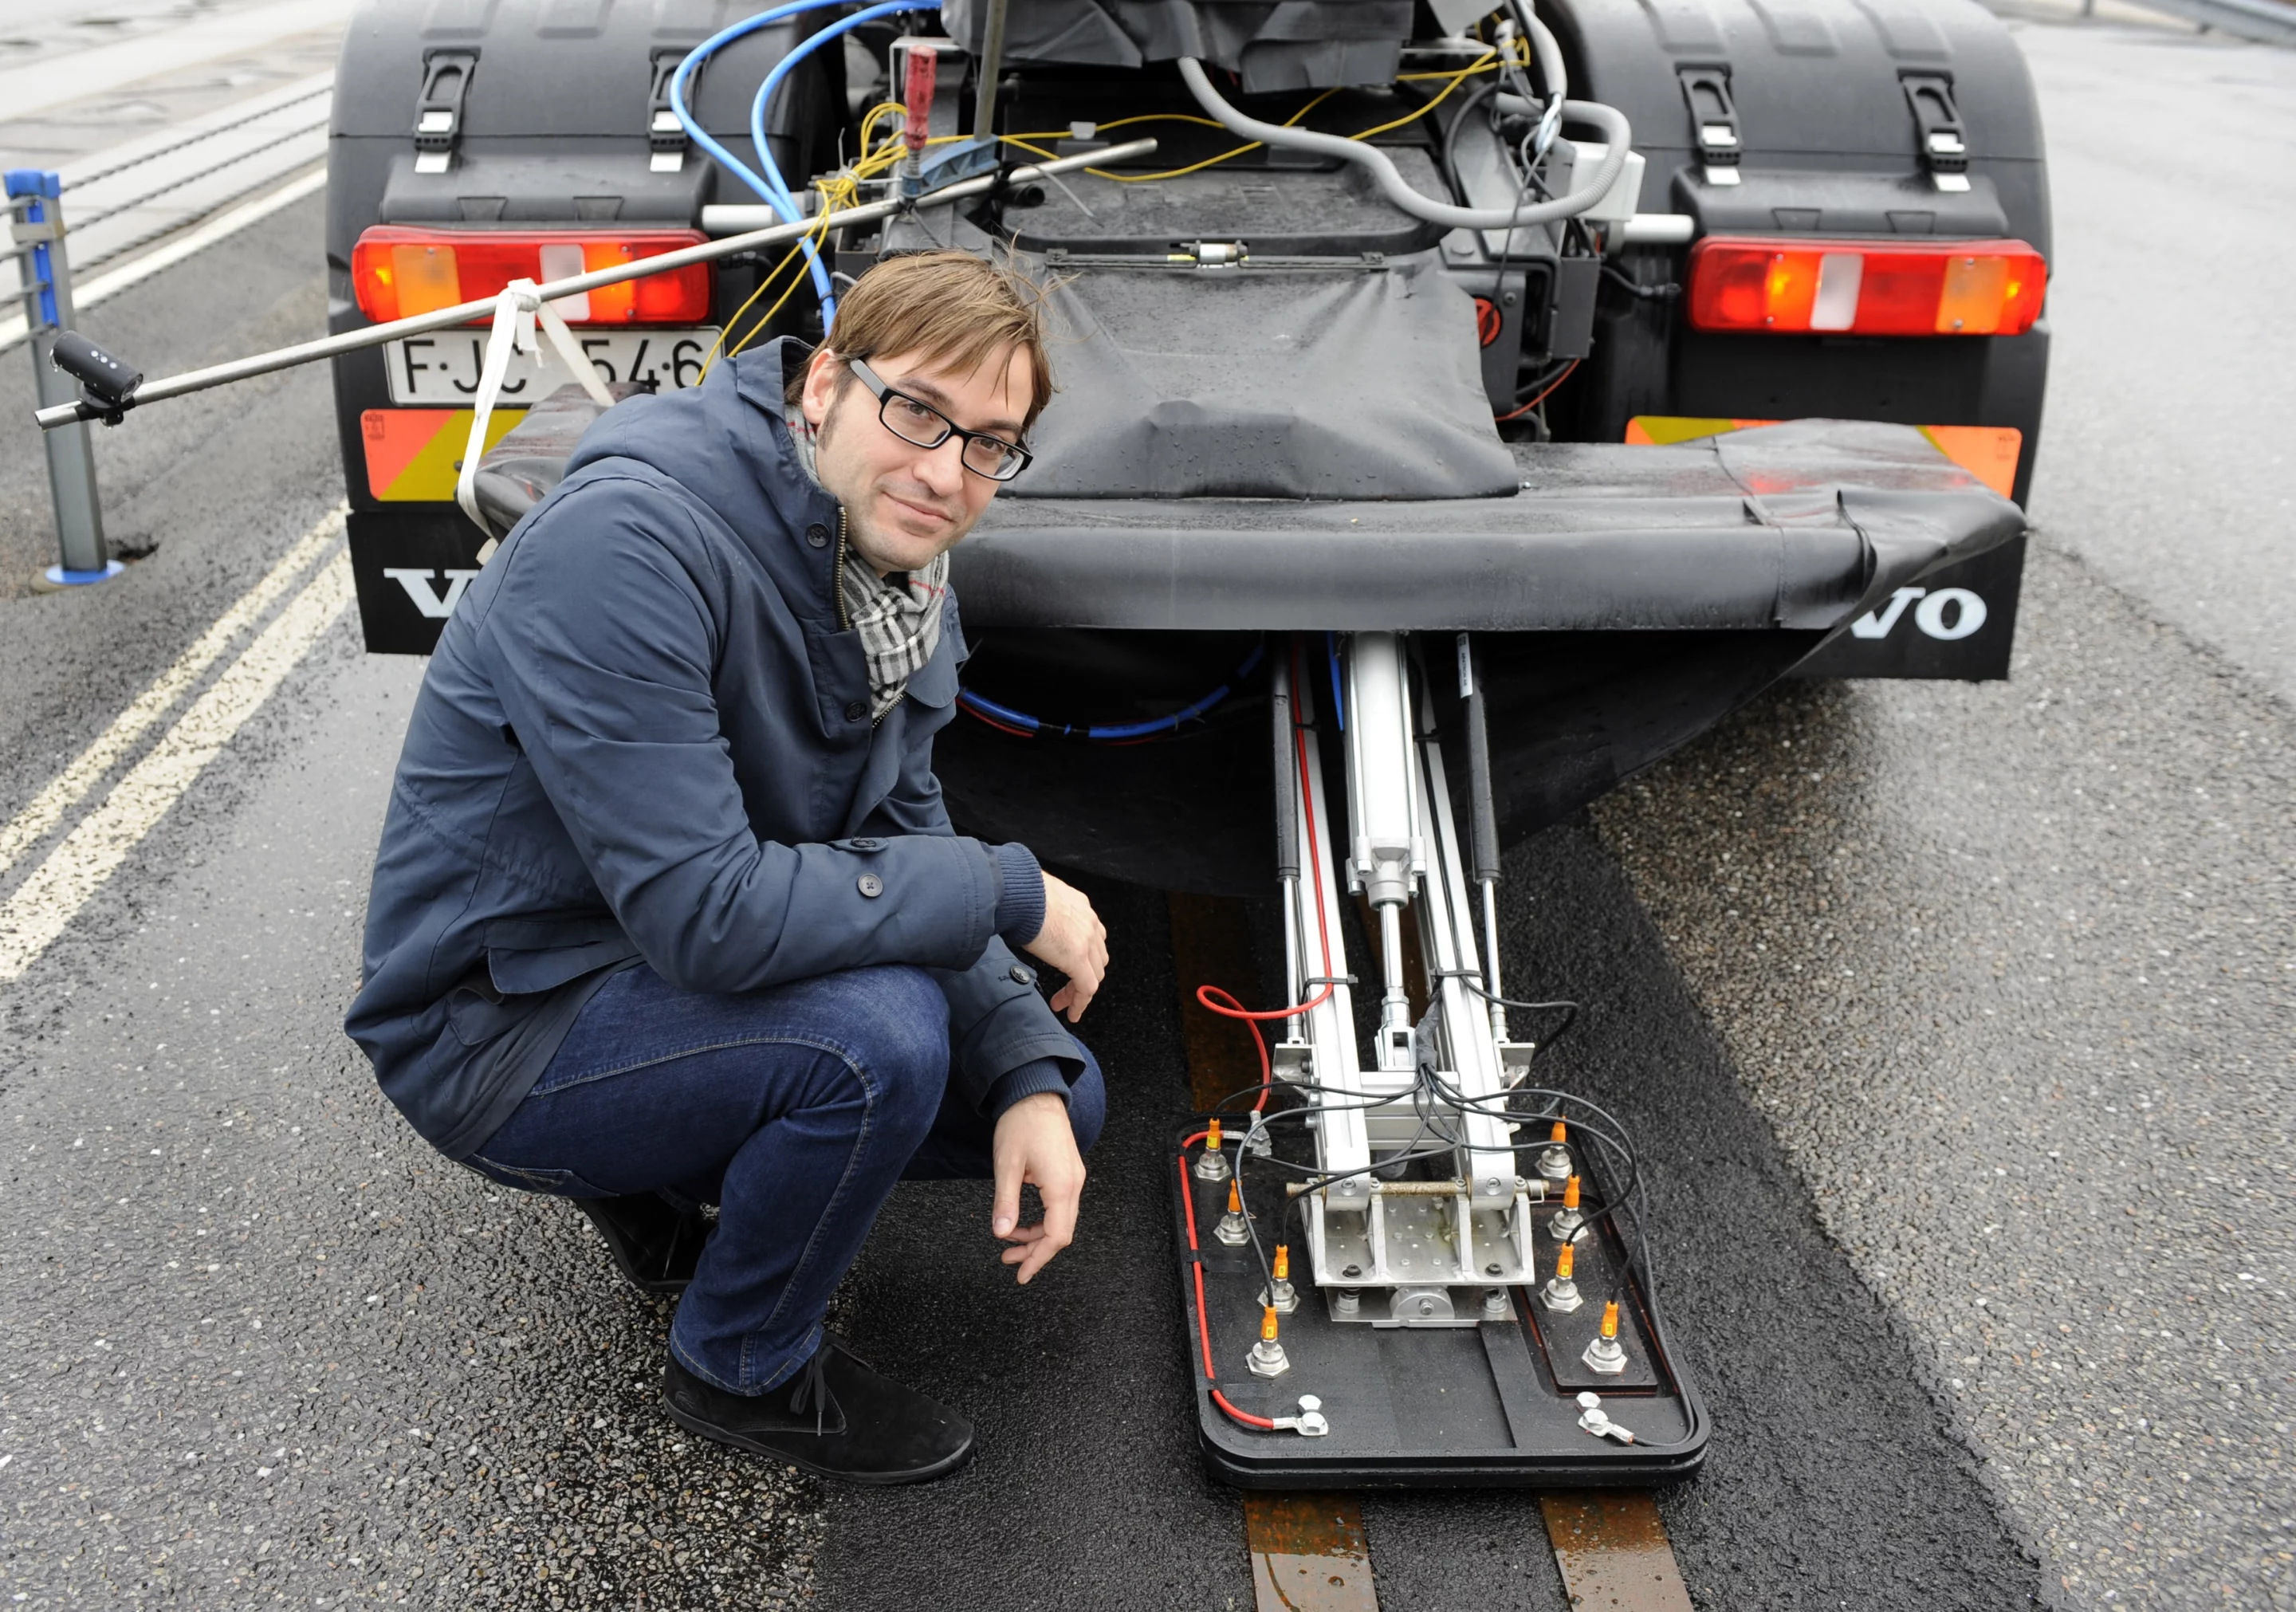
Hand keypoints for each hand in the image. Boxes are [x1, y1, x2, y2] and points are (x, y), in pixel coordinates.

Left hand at [991, 1091, 1085, 1284]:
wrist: (1035, 1091)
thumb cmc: (1022, 1122)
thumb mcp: (1006, 1164)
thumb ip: (1005, 1202)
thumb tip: (1002, 1233)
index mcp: (1061, 1186)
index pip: (1056, 1236)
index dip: (1039, 1259)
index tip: (1021, 1274)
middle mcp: (1074, 1184)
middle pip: (1060, 1232)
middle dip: (1034, 1250)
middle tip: (1008, 1259)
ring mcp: (1073, 1177)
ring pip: (1060, 1220)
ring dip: (1036, 1235)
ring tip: (1009, 1241)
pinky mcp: (1068, 1171)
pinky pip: (1059, 1206)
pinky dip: (1041, 1219)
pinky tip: (1021, 1221)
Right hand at [1018, 871, 1106, 1021]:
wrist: (1019, 893)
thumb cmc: (1020, 892)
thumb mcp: (1037, 899)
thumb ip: (1041, 911)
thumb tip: (1025, 916)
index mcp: (1080, 907)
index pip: (1091, 936)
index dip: (1083, 956)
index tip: (1070, 968)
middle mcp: (1089, 922)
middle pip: (1097, 957)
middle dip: (1084, 975)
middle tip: (1067, 989)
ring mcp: (1087, 940)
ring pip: (1094, 974)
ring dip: (1080, 990)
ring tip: (1064, 1003)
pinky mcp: (1077, 958)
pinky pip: (1086, 987)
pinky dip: (1080, 1002)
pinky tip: (1070, 1013)